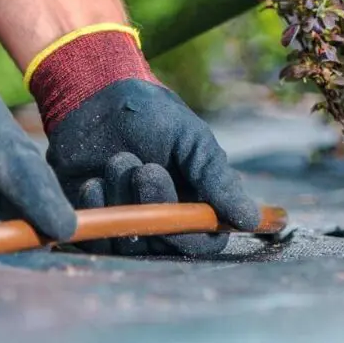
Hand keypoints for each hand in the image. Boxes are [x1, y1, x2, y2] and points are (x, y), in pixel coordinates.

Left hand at [28, 26, 261, 255]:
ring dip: (124, 201)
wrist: (95, 96)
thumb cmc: (152, 114)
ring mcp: (127, 223)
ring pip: (130, 243)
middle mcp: (163, 219)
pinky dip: (97, 210)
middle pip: (166, 246)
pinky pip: (96, 239)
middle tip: (145, 169)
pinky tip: (93, 181)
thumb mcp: (193, 140)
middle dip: (155, 206)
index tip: (183, 205)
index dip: (194, 233)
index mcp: (195, 202)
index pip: (205, 241)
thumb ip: (218, 179)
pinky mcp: (93, 222)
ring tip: (119, 160)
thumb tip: (251, 220)